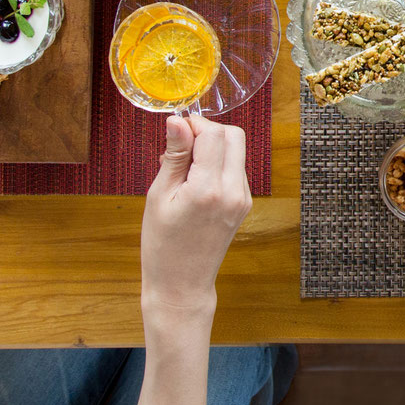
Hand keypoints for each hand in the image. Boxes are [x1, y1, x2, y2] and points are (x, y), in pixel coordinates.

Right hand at [141, 115, 251, 317]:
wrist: (182, 284)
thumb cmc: (162, 245)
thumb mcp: (159, 196)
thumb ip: (174, 156)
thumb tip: (177, 120)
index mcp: (209, 189)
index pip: (214, 134)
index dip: (194, 124)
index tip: (175, 132)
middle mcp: (233, 191)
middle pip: (234, 135)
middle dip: (208, 132)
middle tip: (181, 147)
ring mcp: (243, 198)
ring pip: (237, 151)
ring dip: (213, 148)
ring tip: (183, 170)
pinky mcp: (244, 204)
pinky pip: (235, 169)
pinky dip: (217, 165)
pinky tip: (195, 182)